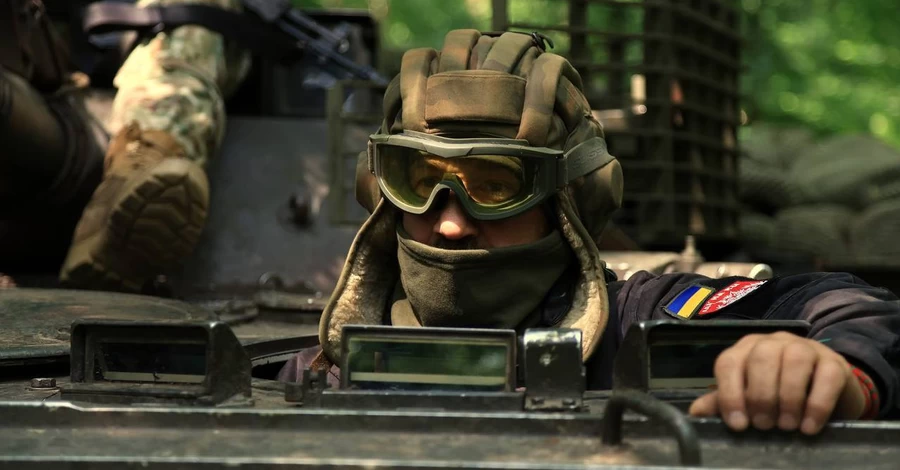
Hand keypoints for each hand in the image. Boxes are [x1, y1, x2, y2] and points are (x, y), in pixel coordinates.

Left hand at [689, 332, 866, 434]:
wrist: (827, 393)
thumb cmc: (779, 393)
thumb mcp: (750, 396)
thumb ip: (723, 401)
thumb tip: (695, 412)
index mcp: (746, 348)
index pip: (729, 362)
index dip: (730, 394)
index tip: (738, 425)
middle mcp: (773, 342)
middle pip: (761, 359)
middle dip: (760, 396)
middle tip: (765, 425)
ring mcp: (806, 348)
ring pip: (794, 361)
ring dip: (788, 398)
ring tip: (786, 426)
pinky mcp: (834, 362)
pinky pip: (826, 376)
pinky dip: (816, 404)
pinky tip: (809, 426)